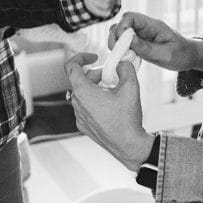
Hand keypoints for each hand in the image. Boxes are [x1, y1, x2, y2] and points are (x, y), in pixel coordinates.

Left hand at [65, 55, 154, 170]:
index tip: (94, 57)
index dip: (81, 57)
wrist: (129, 145)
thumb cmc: (127, 118)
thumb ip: (125, 67)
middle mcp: (76, 104)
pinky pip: (85, 108)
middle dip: (95, 74)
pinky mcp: (83, 126)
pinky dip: (95, 101)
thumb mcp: (131, 86)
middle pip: (79, 80)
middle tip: (111, 76)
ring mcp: (79, 116)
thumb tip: (121, 63)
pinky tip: (110, 106)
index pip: (71, 66)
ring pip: (82, 94)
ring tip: (113, 91)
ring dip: (95, 88)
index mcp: (83, 92)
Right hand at [108, 12, 202, 72]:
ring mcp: (141, 36)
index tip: (121, 42)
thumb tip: (127, 42)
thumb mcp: (167, 54)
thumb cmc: (182, 54)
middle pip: (121, 25)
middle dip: (115, 37)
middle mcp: (144, 28)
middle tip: (118, 53)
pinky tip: (126, 59)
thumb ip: (147, 48)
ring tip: (122, 57)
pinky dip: (121, 51)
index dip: (121, 27)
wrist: (189, 57)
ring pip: (120, 34)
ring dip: (117, 45)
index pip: (130, 17)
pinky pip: (125, 44)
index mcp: (153, 25)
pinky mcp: (139, 44)